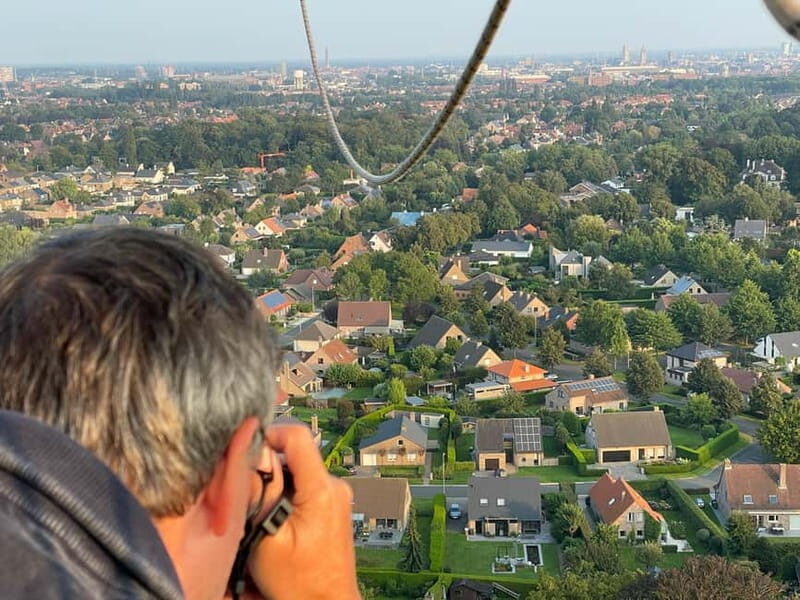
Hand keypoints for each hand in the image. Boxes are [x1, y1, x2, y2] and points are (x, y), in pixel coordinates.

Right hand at [248, 424, 359, 599]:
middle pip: (293, 457)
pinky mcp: (332, 508)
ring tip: (260, 518)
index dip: (268, 435)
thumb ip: (260, 494)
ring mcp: (336, 498)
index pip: (297, 436)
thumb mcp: (268, 539)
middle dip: (267, 471)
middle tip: (246, 495)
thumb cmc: (300, 584)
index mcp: (322, 489)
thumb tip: (252, 458)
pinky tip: (274, 524)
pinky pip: (303, 490)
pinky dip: (285, 500)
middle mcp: (334, 487)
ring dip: (275, 488)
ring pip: (296, 474)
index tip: (246, 448)